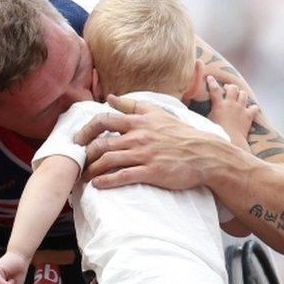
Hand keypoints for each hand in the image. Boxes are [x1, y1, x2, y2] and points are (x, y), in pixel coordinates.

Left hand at [74, 94, 231, 189]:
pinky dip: (107, 181)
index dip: (86, 130)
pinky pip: (123, 176)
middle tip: (79, 163)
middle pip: (101, 143)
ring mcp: (145, 155)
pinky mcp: (151, 172)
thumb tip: (110, 97)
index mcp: (139, 122)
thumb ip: (132, 106)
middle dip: (86, 155)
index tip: (78, 140)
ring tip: (86, 177)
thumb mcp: (158, 114)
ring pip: (109, 161)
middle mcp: (139, 137)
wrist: (206, 154)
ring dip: (93, 170)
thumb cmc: (182, 135)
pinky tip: (99, 185)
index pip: (103, 120)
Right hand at [206, 76, 258, 149]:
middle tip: (227, 89)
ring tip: (238, 97)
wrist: (231, 141)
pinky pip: (254, 107)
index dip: (211, 82)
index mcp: (219, 105)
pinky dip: (253, 108)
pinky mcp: (249, 116)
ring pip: (243, 94)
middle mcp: (231, 104)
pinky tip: (250, 109)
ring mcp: (241, 109)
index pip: (214, 89)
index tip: (210, 77)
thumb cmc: (216, 133)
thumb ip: (200, 117)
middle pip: (233, 88)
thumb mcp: (206, 123)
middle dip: (230, 87)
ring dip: (241, 94)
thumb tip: (188, 116)